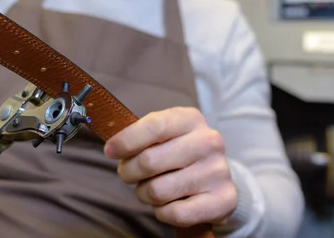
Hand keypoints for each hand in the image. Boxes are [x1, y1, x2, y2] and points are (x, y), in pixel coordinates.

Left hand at [104, 107, 236, 227]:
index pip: (154, 126)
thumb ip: (138, 135)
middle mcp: (208, 142)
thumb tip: (112, 147)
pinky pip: (175, 213)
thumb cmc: (178, 151)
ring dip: (145, 193)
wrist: (215, 176)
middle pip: (149, 161)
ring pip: (158, 191)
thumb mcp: (163, 134)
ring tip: (150, 188)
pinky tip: (168, 203)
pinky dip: (162, 212)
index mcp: (191, 119)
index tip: (110, 151)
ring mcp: (218, 171)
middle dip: (129, 172)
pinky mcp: (223, 200)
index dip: (126, 141)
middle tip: (128, 174)